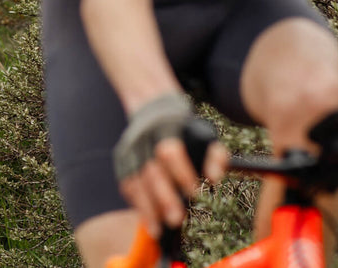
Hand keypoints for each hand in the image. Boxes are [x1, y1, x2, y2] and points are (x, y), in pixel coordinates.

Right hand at [114, 93, 225, 236]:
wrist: (153, 107)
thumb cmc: (184, 129)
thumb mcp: (204, 133)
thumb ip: (214, 155)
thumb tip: (215, 178)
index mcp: (166, 129)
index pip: (170, 152)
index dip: (181, 173)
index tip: (195, 193)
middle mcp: (144, 139)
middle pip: (151, 171)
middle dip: (163, 197)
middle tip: (176, 219)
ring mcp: (131, 150)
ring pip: (135, 181)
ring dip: (146, 208)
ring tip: (157, 230)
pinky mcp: (123, 160)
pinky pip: (127, 184)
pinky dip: (136, 203)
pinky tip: (147, 219)